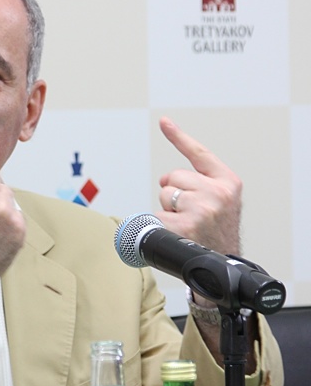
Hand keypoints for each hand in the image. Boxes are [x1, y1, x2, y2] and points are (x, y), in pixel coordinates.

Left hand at [155, 116, 242, 258]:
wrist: (222, 264)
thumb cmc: (217, 231)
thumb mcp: (221, 201)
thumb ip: (200, 183)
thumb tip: (165, 178)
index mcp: (227, 183)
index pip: (198, 153)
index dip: (178, 136)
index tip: (163, 121)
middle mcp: (217, 193)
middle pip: (173, 177)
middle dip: (174, 193)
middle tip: (189, 212)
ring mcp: (201, 209)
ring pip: (164, 194)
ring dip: (168, 208)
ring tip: (186, 223)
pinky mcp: (184, 224)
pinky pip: (157, 214)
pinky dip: (161, 224)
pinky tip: (177, 233)